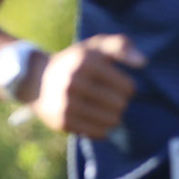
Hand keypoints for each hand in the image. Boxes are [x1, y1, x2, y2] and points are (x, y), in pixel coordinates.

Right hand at [31, 34, 145, 138]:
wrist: (35, 80)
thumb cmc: (74, 62)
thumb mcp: (94, 46)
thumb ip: (121, 45)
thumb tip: (143, 62)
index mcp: (86, 61)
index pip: (127, 87)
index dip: (127, 87)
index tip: (116, 84)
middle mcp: (75, 82)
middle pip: (120, 105)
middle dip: (119, 102)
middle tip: (109, 97)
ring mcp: (67, 103)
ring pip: (112, 121)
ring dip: (113, 116)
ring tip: (103, 108)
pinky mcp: (64, 122)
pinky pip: (99, 133)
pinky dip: (101, 128)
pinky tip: (93, 118)